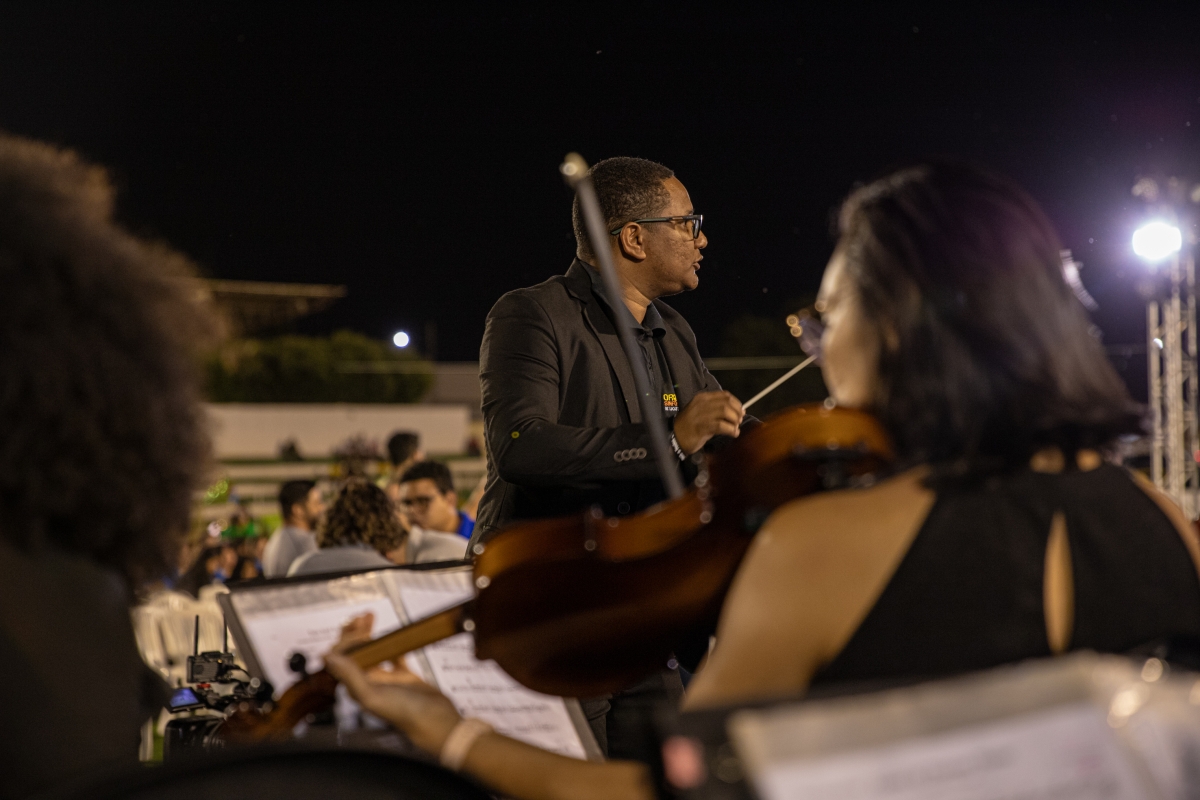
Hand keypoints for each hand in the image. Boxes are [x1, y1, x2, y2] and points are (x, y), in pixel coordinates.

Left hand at [324, 614, 463, 754]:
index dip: (346, 641)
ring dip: (369, 633)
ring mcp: (385, 678)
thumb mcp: (373, 695)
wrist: (436, 721)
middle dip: (354, 632)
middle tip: (362, 616)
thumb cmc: (405, 714)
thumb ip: (350, 675)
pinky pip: (393, 655)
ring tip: (371, 617)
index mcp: (356, 688)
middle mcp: (368, 683)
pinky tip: (393, 636)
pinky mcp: (403, 675)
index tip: (358, 630)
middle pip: (353, 652)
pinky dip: (391, 643)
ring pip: (371, 650)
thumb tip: (328, 657)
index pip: (341, 659)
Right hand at [674, 391, 743, 453]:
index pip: (724, 395)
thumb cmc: (689, 425)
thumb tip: (736, 411)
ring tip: (735, 428)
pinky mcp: (703, 427)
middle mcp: (702, 404)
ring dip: (735, 420)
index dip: (736, 402)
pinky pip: (722, 426)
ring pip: (726, 412)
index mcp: (702, 397)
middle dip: (737, 412)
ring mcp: (702, 415)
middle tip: (739, 420)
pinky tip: (733, 434)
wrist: (675, 437)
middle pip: (727, 403)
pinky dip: (731, 430)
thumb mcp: (700, 411)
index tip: (741, 410)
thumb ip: (715, 408)